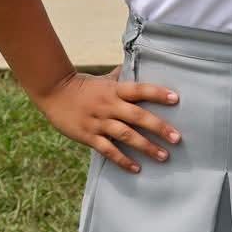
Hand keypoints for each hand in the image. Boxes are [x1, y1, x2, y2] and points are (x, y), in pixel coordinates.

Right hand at [34, 68, 181, 172]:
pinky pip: (108, 150)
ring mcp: (99, 122)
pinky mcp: (88, 136)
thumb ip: (122, 76)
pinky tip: (136, 168)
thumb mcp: (104, 79)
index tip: (176, 99)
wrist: (54, 92)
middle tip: (177, 138)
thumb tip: (140, 63)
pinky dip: (122, 160)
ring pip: (125, 135)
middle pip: (137, 116)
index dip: (157, 93)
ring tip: (163, 156)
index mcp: (115, 90)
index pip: (140, 90)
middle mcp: (109, 106)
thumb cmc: (84, 86)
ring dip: (145, 146)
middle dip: (158, 127)